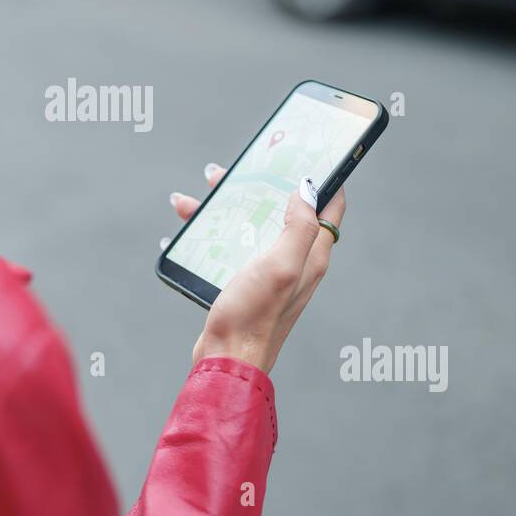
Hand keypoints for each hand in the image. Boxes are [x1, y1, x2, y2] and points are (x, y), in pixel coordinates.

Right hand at [168, 163, 347, 374]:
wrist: (226, 359)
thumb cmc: (254, 316)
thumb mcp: (282, 266)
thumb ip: (300, 227)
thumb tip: (308, 190)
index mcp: (310, 256)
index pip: (331, 210)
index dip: (328, 180)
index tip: (315, 155)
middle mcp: (294, 262)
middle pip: (284, 210)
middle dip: (262, 186)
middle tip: (238, 170)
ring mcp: (269, 273)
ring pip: (250, 225)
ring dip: (225, 208)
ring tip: (191, 200)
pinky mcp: (245, 282)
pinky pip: (231, 245)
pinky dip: (210, 233)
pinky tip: (185, 230)